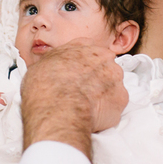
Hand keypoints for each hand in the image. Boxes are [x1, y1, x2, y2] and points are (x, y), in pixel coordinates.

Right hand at [21, 43, 127, 157]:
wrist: (58, 109)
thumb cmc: (45, 87)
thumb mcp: (41, 65)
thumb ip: (55, 62)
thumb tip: (51, 68)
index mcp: (84, 46)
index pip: (91, 50)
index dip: (86, 64)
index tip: (80, 75)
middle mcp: (104, 58)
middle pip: (105, 67)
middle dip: (97, 79)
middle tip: (83, 92)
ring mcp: (115, 77)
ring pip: (113, 86)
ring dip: (104, 95)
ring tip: (87, 106)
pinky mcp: (121, 98)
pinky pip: (116, 105)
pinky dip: (107, 112)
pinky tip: (93, 116)